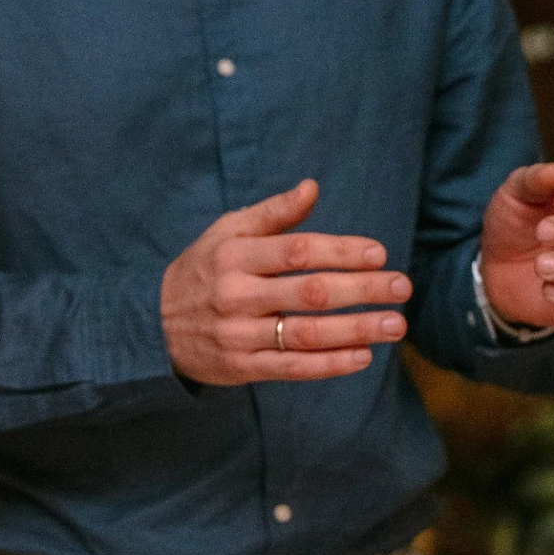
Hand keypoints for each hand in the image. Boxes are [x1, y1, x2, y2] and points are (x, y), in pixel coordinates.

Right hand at [161, 179, 409, 384]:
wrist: (151, 325)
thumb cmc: (201, 271)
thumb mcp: (224, 233)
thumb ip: (271, 214)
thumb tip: (312, 187)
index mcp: (233, 256)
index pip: (295, 251)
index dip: (339, 251)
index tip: (378, 253)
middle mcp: (235, 295)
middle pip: (308, 292)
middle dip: (361, 289)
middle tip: (401, 287)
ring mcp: (238, 334)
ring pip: (305, 333)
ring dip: (355, 330)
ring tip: (395, 325)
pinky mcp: (241, 367)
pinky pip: (292, 367)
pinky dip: (330, 364)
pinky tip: (363, 356)